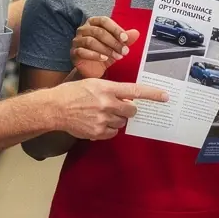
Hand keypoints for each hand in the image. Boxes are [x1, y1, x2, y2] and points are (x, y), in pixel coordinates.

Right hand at [51, 79, 167, 141]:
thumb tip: (127, 99)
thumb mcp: (93, 84)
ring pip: (122, 123)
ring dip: (116, 119)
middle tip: (116, 107)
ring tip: (100, 114)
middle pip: (131, 111)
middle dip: (128, 110)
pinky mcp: (97, 132)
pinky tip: (97, 122)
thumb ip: (111, 90)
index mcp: (106, 88)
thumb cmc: (72, 93)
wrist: (54, 108)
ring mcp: (102, 119)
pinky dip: (108, 129)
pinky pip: (113, 133)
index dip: (152, 94)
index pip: (135, 91)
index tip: (165, 96)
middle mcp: (107, 104)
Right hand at [71, 17, 140, 79]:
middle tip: (124, 51)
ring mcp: (77, 41)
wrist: (92, 70)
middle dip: (113, 41)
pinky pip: (82, 52)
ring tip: (116, 56)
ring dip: (106, 49)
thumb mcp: (117, 46)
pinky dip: (95, 55)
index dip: (115, 29)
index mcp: (93, 23)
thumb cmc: (103, 54)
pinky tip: (104, 59)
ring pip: (90, 41)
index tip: (125, 38)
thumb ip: (126, 39)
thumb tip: (136, 33)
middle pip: (98, 31)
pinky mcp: (73, 53)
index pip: (104, 21)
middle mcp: (83, 29)